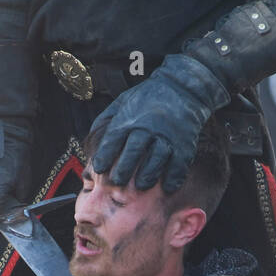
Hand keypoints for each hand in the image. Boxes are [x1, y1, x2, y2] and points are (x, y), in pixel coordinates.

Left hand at [87, 54, 227, 192]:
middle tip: (117, 184)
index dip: (104, 156)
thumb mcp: (122, 102)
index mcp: (130, 118)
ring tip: (140, 186)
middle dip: (123, 170)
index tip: (99, 169)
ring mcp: (167, 137)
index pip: (113, 140)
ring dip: (147, 176)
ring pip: (156, 160)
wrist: (182, 88)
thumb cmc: (146, 98)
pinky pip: (178, 165)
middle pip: (134, 152)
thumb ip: (106, 121)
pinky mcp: (184, 145)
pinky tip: (166, 187)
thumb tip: (91, 144)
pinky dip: (173, 178)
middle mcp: (148, 128)